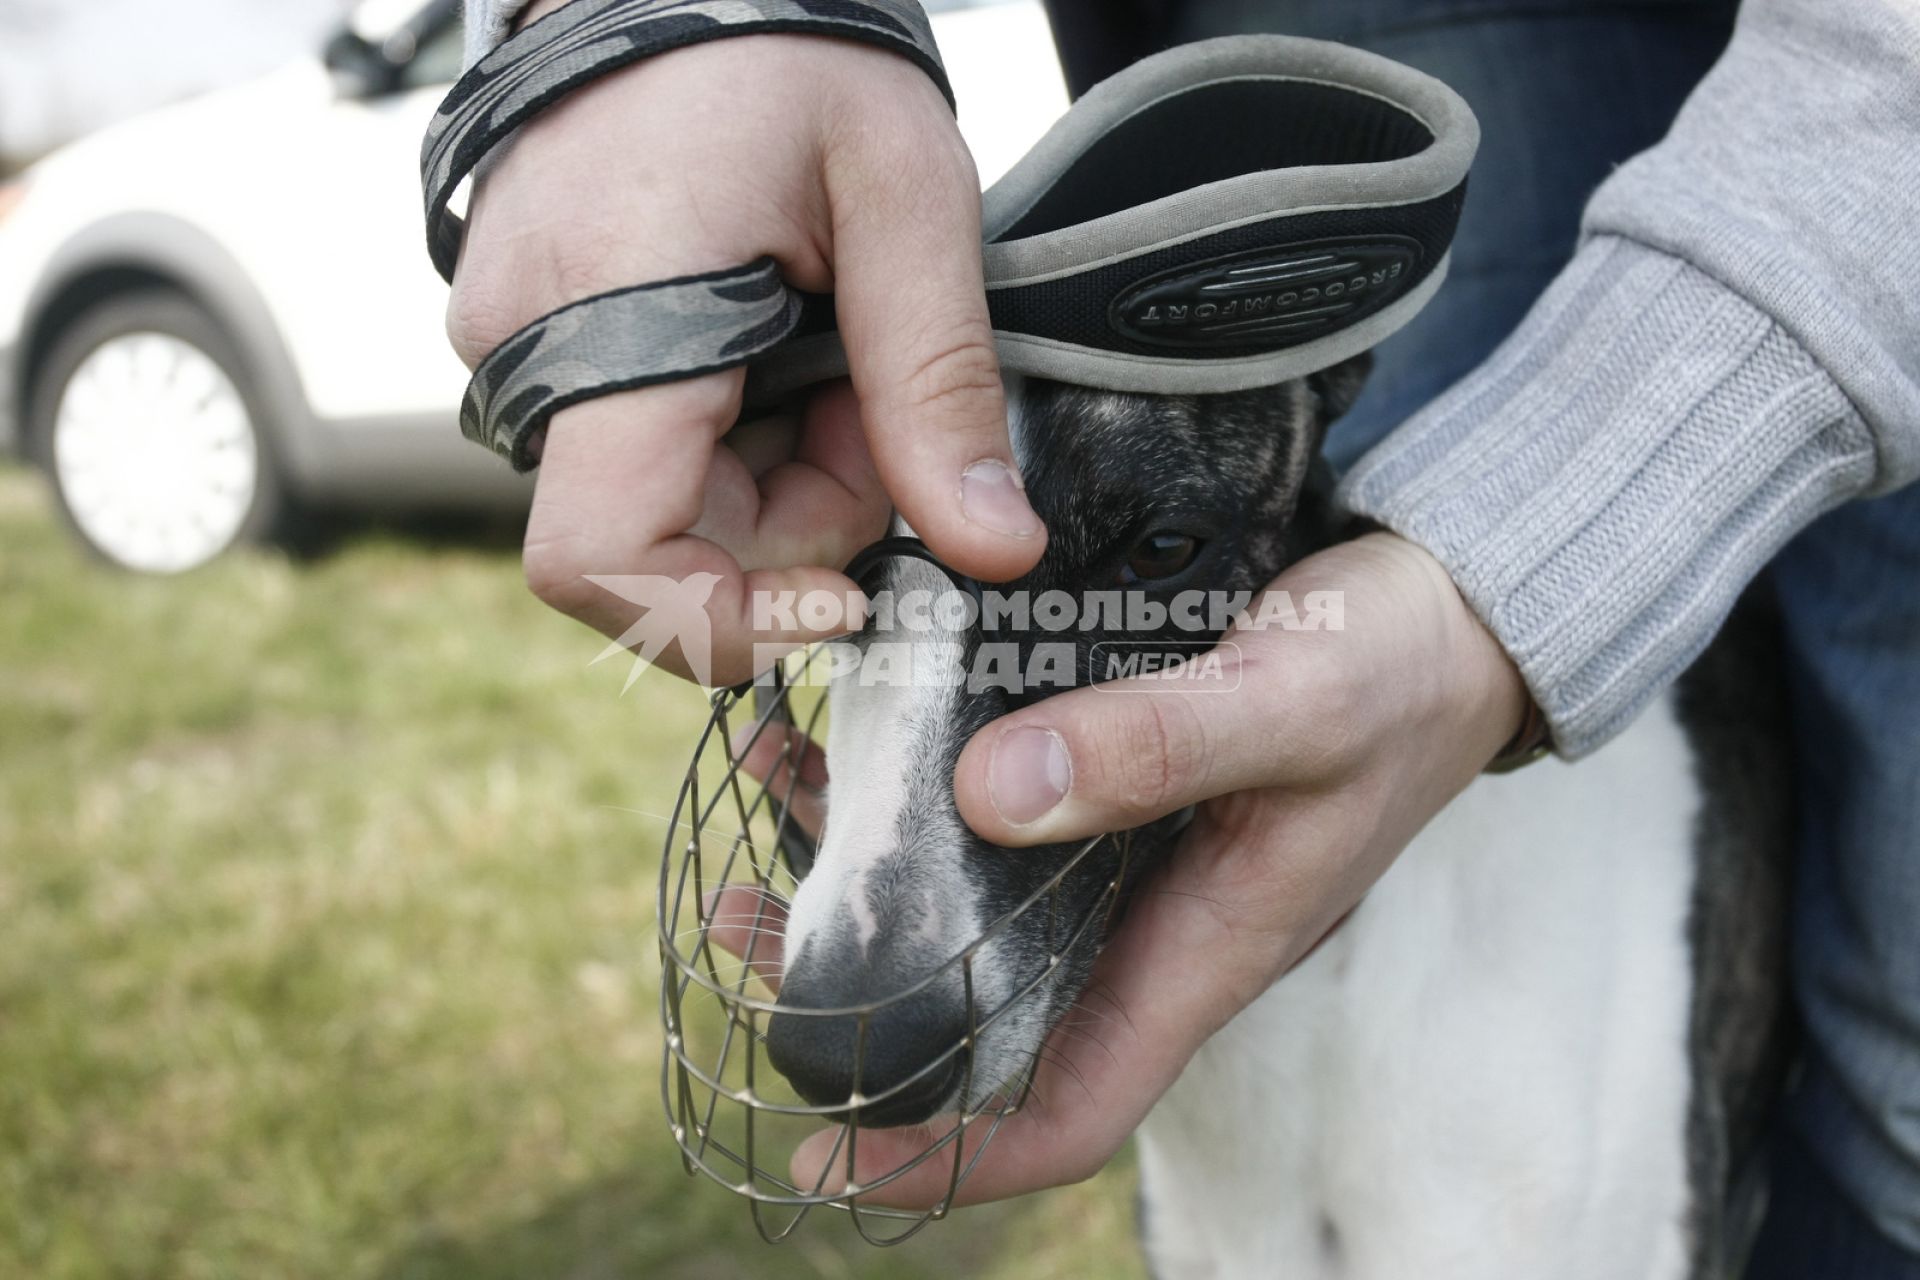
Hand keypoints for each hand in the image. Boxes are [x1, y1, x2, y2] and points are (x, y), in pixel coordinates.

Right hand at [447, 11, 1045, 683]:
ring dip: (781, 468)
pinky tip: (778, 340)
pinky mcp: (539, 341)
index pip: (604, 560)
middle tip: (878, 395)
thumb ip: (940, 388)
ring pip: (666, 505)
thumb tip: (994, 552)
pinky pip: (647, 449)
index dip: (728, 616)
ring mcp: (519, 344)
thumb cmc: (790, 48)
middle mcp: (525, 347)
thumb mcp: (906, 205)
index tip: (847, 589)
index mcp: (607, 313)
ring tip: (832, 339)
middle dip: (804, 513)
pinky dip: (737, 433)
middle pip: (668, 544)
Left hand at [741, 532, 1525, 1202]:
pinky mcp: (1115, 769)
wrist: (1456, 599)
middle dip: (863, 988)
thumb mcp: (1292, 703)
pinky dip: (917, 768)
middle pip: (984, 1005)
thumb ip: (1157, 748)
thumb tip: (992, 794)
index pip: (1064, 1109)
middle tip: (743, 924)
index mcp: (1202, 952)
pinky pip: (995, 795)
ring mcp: (1129, 848)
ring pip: (974, 894)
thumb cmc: (1402, 670)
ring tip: (771, 779)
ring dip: (868, 861)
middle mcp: (1148, 919)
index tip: (826, 1148)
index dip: (948, 1158)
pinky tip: (853, 701)